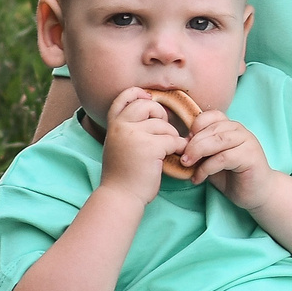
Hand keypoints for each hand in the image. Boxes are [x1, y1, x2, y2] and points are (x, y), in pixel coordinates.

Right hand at [100, 88, 185, 202]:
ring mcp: (135, 135)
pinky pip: (173, 140)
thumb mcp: (118, 145)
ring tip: (165, 152)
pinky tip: (175, 157)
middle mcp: (121, 126)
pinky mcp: (150, 146)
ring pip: (164, 125)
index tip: (149, 100)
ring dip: (171, 137)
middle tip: (162, 132)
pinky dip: (178, 148)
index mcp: (113, 125)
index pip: (124, 97)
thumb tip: (151, 110)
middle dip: (160, 115)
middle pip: (148, 106)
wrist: (120, 196)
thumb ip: (129, 128)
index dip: (139, 94)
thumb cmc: (123, 174)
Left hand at [176, 108, 273, 205]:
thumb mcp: (211, 160)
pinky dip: (207, 168)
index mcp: (231, 128)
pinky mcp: (251, 157)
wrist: (257, 193)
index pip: (212, 116)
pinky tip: (199, 178)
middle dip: (193, 143)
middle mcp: (240, 131)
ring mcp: (248, 142)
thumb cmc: (232, 176)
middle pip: (213, 128)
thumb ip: (200, 150)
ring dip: (198, 152)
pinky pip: (224, 158)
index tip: (185, 143)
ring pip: (219, 140)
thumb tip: (179, 145)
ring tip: (187, 165)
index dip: (195, 126)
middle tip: (182, 159)